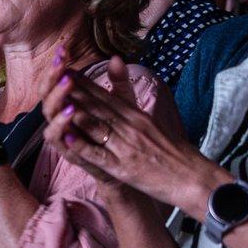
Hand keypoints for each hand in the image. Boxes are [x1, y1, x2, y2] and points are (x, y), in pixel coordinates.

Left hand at [47, 57, 217, 214]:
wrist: (193, 177)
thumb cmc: (171, 151)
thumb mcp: (151, 122)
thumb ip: (131, 102)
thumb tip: (122, 76)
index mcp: (136, 116)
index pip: (106, 96)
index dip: (84, 83)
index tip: (64, 70)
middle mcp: (131, 127)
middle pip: (99, 107)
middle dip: (75, 93)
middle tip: (53, 78)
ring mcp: (128, 147)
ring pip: (98, 128)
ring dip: (76, 114)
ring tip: (56, 102)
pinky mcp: (126, 168)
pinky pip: (102, 156)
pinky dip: (85, 147)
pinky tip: (69, 139)